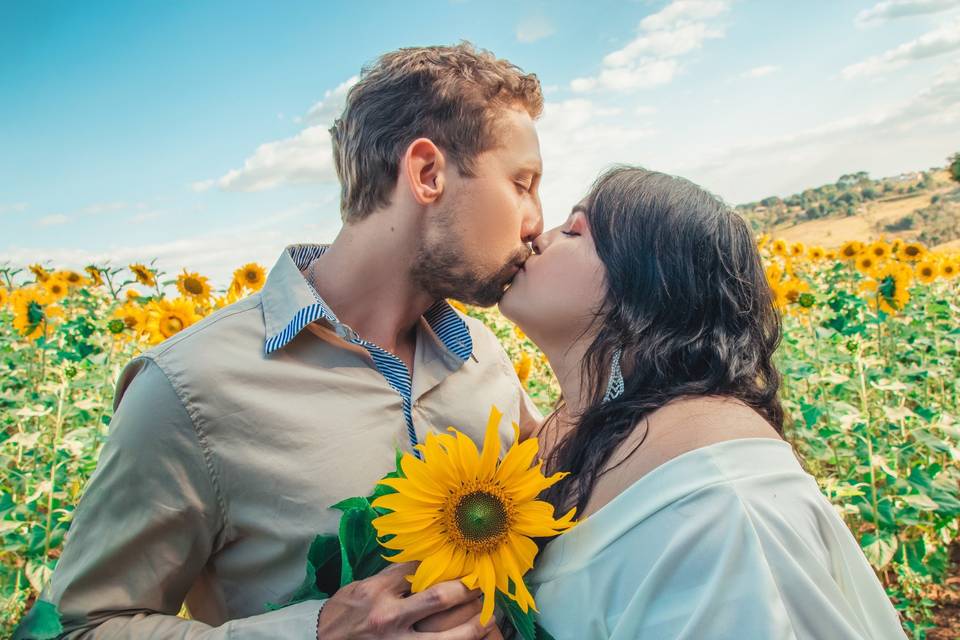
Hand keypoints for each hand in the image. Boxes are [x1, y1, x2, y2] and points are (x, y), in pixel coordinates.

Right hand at [316, 561, 496, 638]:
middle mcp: (388, 617)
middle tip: (484, 583)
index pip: (418, 570)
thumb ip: (391, 578)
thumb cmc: (341, 615)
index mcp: (377, 592)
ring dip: (474, 625)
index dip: (443, 564)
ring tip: (490, 616)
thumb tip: (424, 564)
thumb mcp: (360, 589)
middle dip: (467, 589)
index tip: (463, 558)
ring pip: (447, 636)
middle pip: (439, 598)